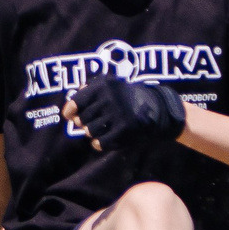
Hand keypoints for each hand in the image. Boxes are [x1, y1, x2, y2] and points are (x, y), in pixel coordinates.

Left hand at [67, 77, 188, 152]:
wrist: (159, 108)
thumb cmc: (129, 97)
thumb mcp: (110, 85)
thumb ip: (89, 91)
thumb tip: (69, 109)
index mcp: (103, 87)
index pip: (75, 103)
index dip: (70, 111)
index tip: (71, 115)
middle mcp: (109, 100)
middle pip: (82, 119)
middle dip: (84, 123)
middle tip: (94, 122)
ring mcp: (117, 115)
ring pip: (90, 131)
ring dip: (93, 133)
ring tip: (102, 129)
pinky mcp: (125, 129)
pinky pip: (101, 142)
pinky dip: (100, 144)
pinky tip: (105, 140)